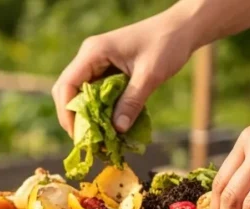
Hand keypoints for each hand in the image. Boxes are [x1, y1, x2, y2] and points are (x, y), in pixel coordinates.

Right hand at [52, 9, 194, 136]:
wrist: (182, 28)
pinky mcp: (107, 69)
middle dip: (74, 117)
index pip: (67, 86)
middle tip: (87, 140)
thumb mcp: (150, 75)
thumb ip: (132, 101)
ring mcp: (98, 62)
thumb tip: (117, 129)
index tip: (79, 135)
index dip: (67, 113)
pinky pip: (96, 93)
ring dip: (88, 116)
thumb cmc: (167, 44)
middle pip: (68, 91)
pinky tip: (109, 125)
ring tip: (98, 137)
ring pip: (81, 94)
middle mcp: (90, 56)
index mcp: (94, 52)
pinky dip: (100, 110)